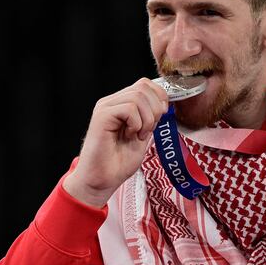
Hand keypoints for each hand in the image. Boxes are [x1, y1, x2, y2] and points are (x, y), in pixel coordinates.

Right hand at [63, 78, 168, 206]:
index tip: (161, 117)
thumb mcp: (143, 135)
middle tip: (148, 130)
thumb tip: (164, 104)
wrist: (101, 180)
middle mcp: (112, 102)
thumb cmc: (119, 163)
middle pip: (143, 86)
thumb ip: (151, 118)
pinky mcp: (101, 116)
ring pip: (138, 96)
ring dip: (146, 119)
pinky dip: (136, 124)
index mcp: (121, 104)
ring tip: (138, 135)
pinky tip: (130, 135)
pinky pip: (129, 109)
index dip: (159, 96)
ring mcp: (105, 107)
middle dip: (155, 109)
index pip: (145, 84)